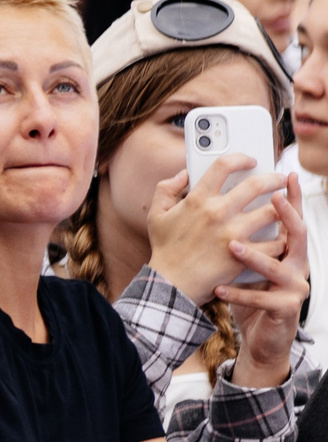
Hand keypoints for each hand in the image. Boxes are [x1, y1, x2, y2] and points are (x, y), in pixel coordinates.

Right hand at [147, 154, 291, 306]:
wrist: (172, 282)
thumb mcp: (156, 214)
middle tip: (280, 179)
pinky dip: (279, 240)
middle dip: (274, 179)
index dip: (240, 159)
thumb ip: (166, 188)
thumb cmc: (165, 248)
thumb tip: (182, 174)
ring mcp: (233, 234)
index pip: (223, 166)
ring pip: (272, 213)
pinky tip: (279, 237)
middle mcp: (218, 213)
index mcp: (197, 199)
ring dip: (282, 209)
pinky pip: (273, 243)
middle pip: (256, 186)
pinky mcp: (244, 255)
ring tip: (284, 208)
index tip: (250, 161)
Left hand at [214, 187, 308, 389]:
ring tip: (232, 246)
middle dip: (287, 215)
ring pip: (279, 266)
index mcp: (284, 249)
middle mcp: (295, 264)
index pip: (290, 219)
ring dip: (256, 256)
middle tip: (270, 199)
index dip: (292, 197)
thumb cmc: (248, 291)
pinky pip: (262, 299)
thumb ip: (234, 232)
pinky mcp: (285, 308)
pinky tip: (219, 290)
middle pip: (297, 235)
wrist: (258, 335)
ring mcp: (293, 286)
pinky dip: (239, 294)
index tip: (288, 175)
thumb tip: (213, 199)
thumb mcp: (241, 261)